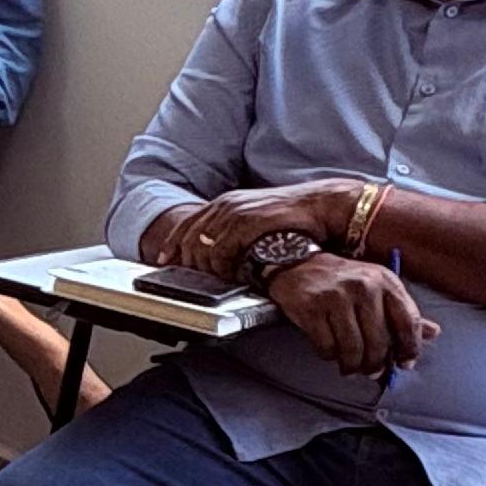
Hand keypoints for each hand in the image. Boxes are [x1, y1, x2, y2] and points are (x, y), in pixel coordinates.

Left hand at [155, 181, 360, 277]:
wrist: (321, 206)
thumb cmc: (290, 218)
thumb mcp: (253, 222)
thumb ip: (231, 234)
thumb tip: (213, 254)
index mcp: (222, 203)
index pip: (185, 226)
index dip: (171, 246)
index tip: (164, 263)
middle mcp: (224, 205)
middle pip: (189, 240)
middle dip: (190, 264)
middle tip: (200, 281)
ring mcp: (235, 213)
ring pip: (201, 248)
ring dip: (208, 269)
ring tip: (221, 280)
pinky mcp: (247, 223)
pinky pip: (221, 252)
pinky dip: (222, 267)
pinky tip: (233, 274)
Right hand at [265, 254, 438, 377]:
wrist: (296, 263)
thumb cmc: (342, 281)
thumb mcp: (377, 288)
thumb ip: (402, 312)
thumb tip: (433, 333)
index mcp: (385, 281)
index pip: (408, 322)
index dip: (409, 348)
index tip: (404, 363)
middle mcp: (363, 286)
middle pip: (379, 341)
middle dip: (376, 363)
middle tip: (371, 372)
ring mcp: (335, 296)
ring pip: (352, 348)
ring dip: (352, 365)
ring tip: (350, 368)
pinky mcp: (311, 308)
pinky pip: (326, 346)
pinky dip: (329, 356)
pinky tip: (330, 353)